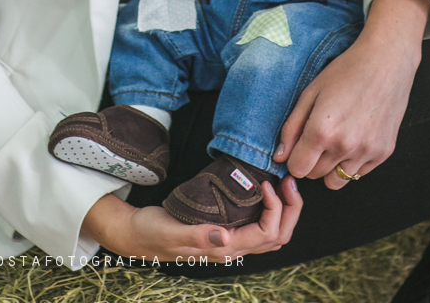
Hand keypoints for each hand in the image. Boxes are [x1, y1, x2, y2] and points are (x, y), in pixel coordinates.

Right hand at [82, 177, 302, 263]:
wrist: (139, 235)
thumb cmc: (154, 232)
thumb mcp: (171, 231)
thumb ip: (198, 235)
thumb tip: (225, 238)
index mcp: (223, 249)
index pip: (265, 234)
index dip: (274, 209)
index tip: (265, 183)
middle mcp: (232, 248)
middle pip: (278, 237)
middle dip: (291, 210)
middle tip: (288, 180)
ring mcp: (230, 242)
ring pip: (272, 234)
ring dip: (285, 210)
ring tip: (283, 183)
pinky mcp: (226, 231)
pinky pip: (259, 226)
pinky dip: (272, 210)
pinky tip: (266, 190)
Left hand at [274, 0, 429, 188]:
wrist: (386, 61)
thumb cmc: (345, 71)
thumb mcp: (311, 92)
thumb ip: (292, 127)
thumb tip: (280, 157)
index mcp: (322, 131)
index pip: (297, 169)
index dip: (294, 158)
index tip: (300, 145)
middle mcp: (345, 146)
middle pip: (315, 176)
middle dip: (311, 161)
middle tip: (318, 136)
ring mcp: (367, 152)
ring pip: (337, 181)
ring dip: (331, 165)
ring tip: (337, 138)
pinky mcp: (383, 153)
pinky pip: (359, 173)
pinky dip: (353, 162)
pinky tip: (356, 136)